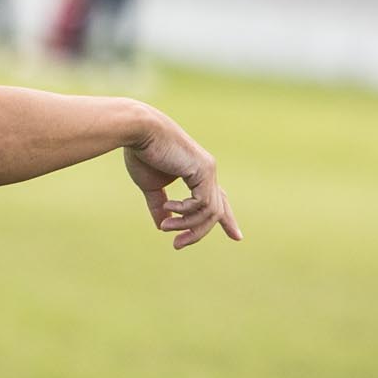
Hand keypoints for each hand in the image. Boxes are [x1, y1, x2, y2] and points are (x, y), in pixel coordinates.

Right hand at [123, 113, 240, 249]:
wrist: (139, 131)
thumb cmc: (142, 154)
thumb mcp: (150, 186)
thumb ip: (159, 206)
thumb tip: (164, 227)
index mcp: (197, 173)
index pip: (217, 199)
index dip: (227, 219)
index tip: (237, 237)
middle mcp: (208, 171)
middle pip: (217, 210)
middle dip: (201, 231)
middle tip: (178, 245)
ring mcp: (208, 169)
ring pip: (210, 211)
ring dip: (187, 225)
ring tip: (166, 228)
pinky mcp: (204, 170)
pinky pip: (202, 203)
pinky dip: (185, 211)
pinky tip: (168, 206)